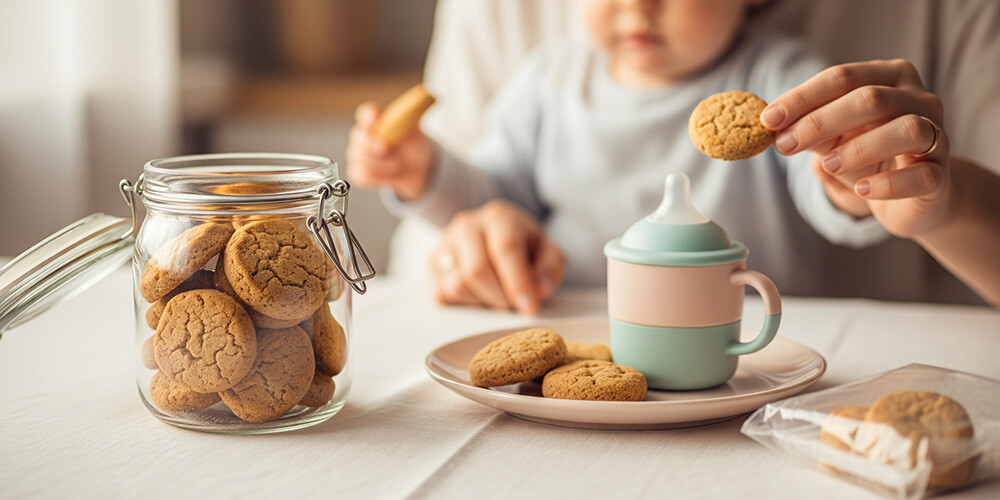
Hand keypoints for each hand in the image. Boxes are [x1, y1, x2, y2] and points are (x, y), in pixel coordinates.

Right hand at [345, 102, 434, 199]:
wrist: (416, 167)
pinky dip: (378, 178)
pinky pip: (362, 176)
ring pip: (360, 160)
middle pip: (358, 137)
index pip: (367, 113)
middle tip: (385, 148)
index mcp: (377, 120)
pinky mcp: (358, 172)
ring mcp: (358, 154)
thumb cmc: (414, 145)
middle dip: (371, 144)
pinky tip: (390, 174)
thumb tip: (419, 109)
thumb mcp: (417, 134)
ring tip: (398, 165)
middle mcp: (363, 135)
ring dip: (381, 165)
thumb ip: (411, 125)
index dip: (369, 116)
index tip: (376, 119)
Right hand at [429, 200, 565, 314]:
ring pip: (457, 286)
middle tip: (514, 306)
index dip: (518, 282)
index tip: (530, 307)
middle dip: (499, 297)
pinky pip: (442, 296)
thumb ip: (550, 269)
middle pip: (477, 270)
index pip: (504, 249)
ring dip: (482, 303)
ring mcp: (444, 242)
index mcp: (499, 216)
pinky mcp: (431, 264)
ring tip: (498, 299)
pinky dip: (464, 306)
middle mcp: (467, 224)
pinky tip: (480, 298)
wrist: (494, 239)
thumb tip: (539, 290)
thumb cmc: (524, 248)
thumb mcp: (547, 253)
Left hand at [762, 59, 950, 236]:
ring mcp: (937, 135)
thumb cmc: (868, 156)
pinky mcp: (941, 175)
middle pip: (871, 99)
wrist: (913, 196)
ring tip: (826, 166)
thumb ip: (807, 128)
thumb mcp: (833, 139)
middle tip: (785, 145)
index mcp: (890, 77)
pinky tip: (860, 190)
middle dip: (820, 122)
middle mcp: (920, 99)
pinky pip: (921, 176)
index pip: (843, 77)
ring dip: (858, 149)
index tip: (768, 119)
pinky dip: (886, 184)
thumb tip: (770, 126)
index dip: (803, 97)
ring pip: (905, 130)